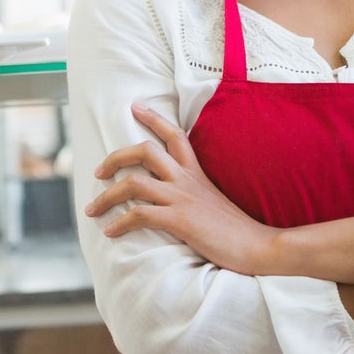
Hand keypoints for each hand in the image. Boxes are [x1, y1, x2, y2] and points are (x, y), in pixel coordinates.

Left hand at [85, 102, 278, 273]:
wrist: (260, 247)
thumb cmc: (237, 230)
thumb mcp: (213, 201)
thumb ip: (193, 193)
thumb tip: (174, 199)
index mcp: (196, 173)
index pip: (175, 135)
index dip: (153, 118)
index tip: (136, 107)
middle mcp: (187, 179)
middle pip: (145, 150)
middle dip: (115, 158)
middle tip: (97, 172)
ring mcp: (182, 198)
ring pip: (134, 183)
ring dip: (106, 196)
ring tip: (92, 210)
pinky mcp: (180, 220)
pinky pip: (140, 215)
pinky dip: (120, 223)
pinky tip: (111, 232)